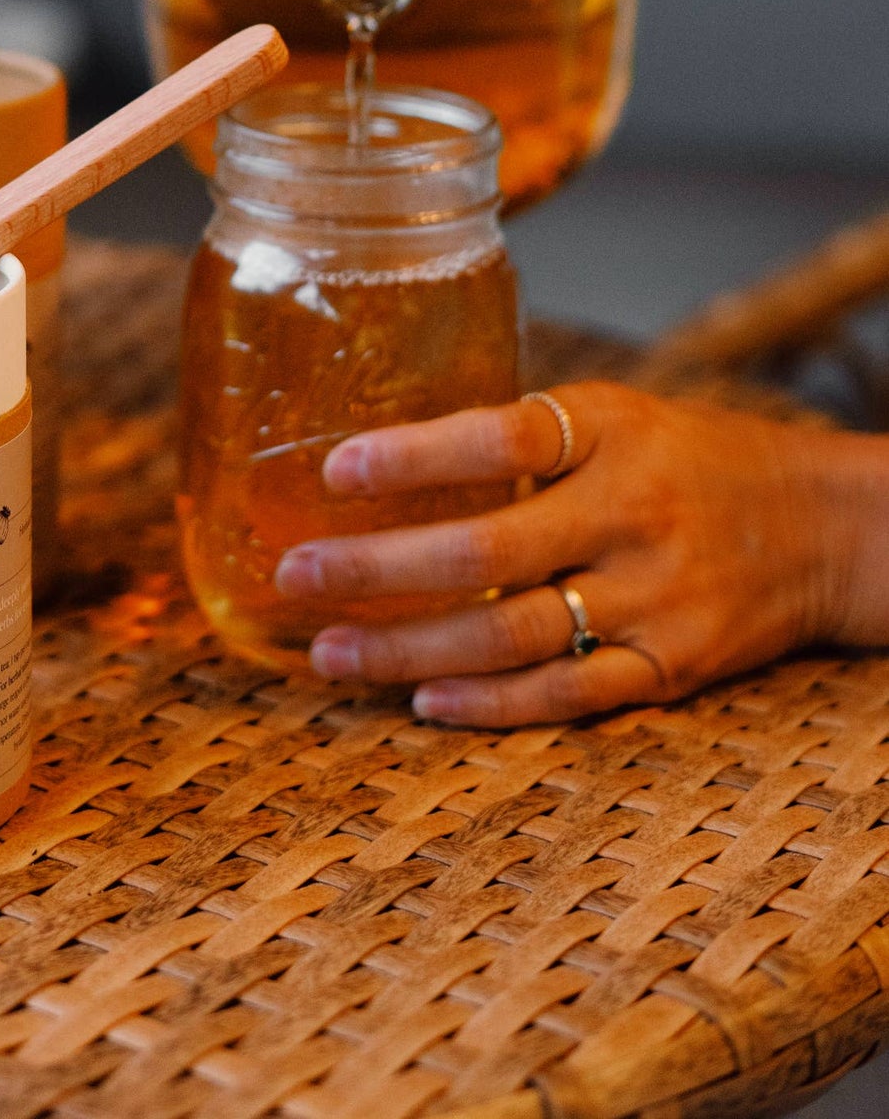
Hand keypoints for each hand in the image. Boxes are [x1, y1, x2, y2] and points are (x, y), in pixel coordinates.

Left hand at [272, 382, 877, 725]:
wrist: (823, 528)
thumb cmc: (694, 460)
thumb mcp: (620, 417)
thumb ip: (526, 440)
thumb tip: (389, 456)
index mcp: (614, 433)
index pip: (502, 439)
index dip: (415, 455)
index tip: (334, 468)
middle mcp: (632, 513)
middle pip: (487, 549)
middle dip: (379, 568)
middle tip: (298, 577)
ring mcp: (653, 597)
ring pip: (511, 635)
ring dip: (410, 648)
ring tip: (331, 651)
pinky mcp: (669, 667)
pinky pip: (566, 695)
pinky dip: (489, 703)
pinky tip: (421, 698)